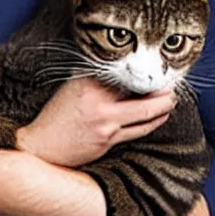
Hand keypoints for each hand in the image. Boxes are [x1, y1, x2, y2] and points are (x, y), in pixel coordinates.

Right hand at [16, 77, 175, 166]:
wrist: (42, 146)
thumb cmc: (54, 116)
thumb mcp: (70, 88)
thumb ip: (93, 78)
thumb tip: (115, 68)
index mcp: (89, 86)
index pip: (125, 77)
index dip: (144, 74)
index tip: (156, 70)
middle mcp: (99, 104)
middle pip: (142, 97)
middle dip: (163, 94)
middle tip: (172, 89)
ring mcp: (106, 125)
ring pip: (145, 117)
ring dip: (162, 109)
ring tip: (170, 102)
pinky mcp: (108, 142)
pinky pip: (137, 132)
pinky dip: (151, 123)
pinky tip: (157, 118)